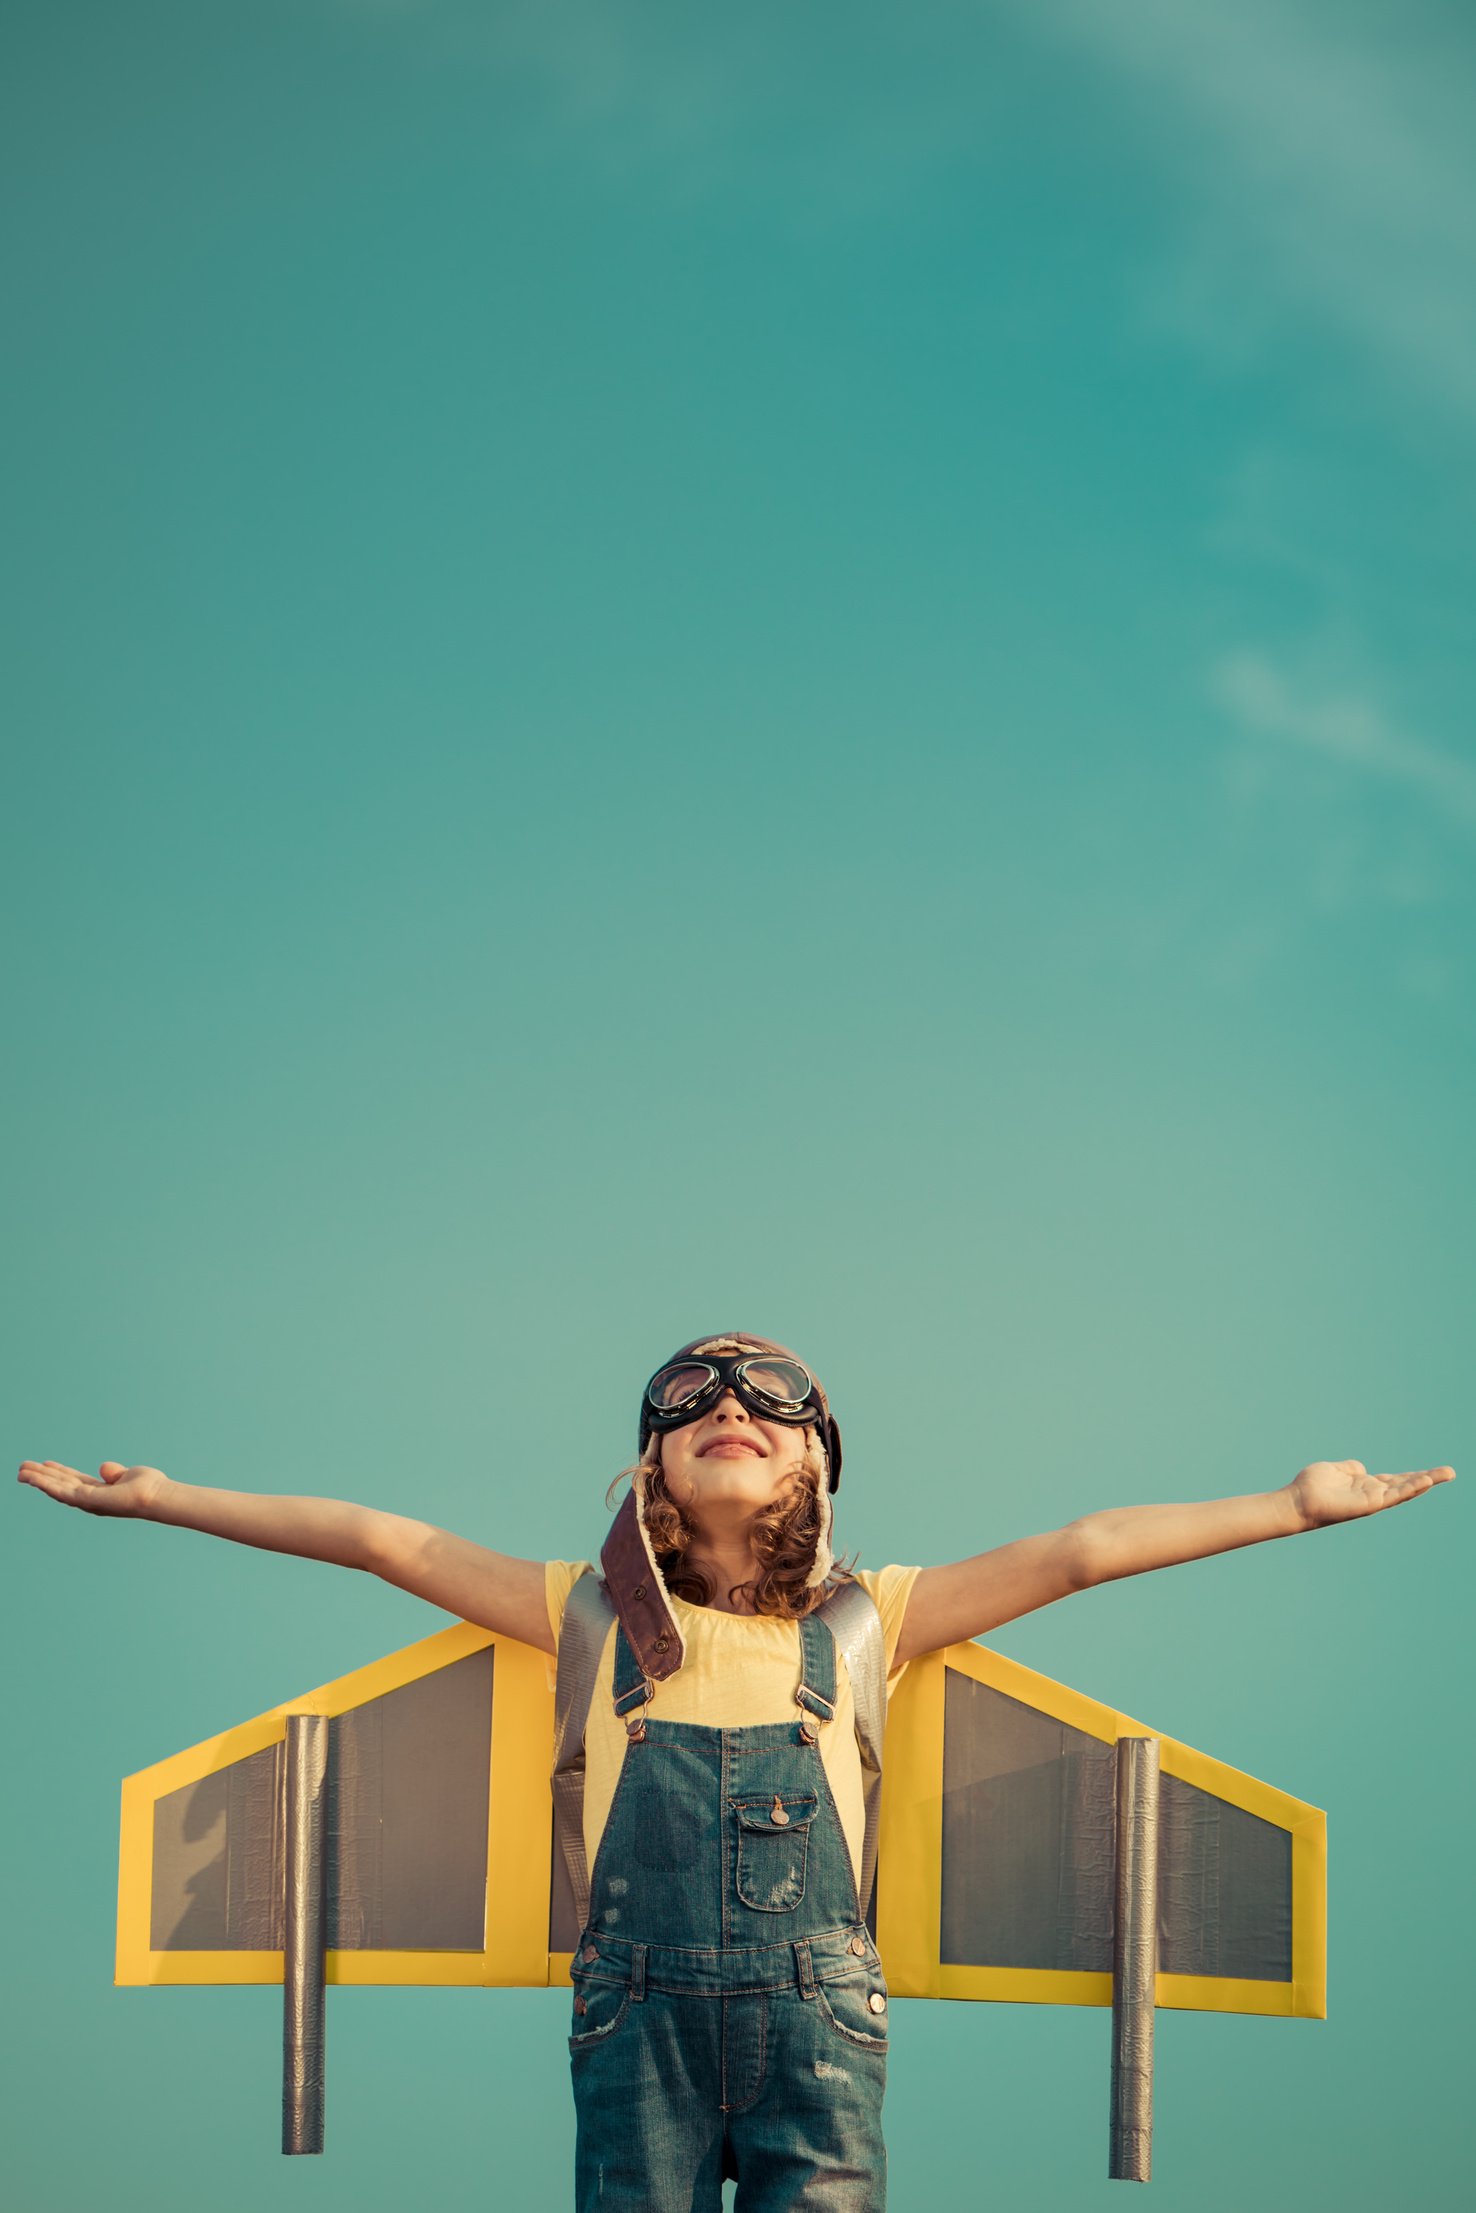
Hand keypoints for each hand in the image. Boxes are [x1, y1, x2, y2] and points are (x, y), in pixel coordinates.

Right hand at [18, 1459, 170, 1517]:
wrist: (157, 1496)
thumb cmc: (148, 1487)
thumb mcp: (127, 1475)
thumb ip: (114, 1473)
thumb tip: (103, 1468)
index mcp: (98, 1492)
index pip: (73, 1482)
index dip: (58, 1473)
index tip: (45, 1464)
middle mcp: (90, 1499)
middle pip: (60, 1486)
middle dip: (41, 1477)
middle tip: (22, 1468)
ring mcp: (87, 1501)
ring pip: (56, 1489)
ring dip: (38, 1480)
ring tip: (21, 1471)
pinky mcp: (86, 1500)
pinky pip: (61, 1490)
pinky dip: (46, 1484)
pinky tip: (34, 1477)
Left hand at [1287, 1458, 1454, 1530]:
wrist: (1298, 1501)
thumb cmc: (1312, 1487)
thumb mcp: (1335, 1470)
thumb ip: (1350, 1469)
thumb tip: (1361, 1467)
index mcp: (1365, 1485)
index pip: (1394, 1480)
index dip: (1412, 1476)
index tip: (1430, 1472)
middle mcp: (1372, 1493)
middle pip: (1405, 1485)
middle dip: (1428, 1479)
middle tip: (1451, 1472)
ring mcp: (1373, 1500)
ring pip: (1405, 1490)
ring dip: (1426, 1482)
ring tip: (1446, 1474)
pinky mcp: (1370, 1504)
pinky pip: (1394, 1495)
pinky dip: (1410, 1487)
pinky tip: (1425, 1480)